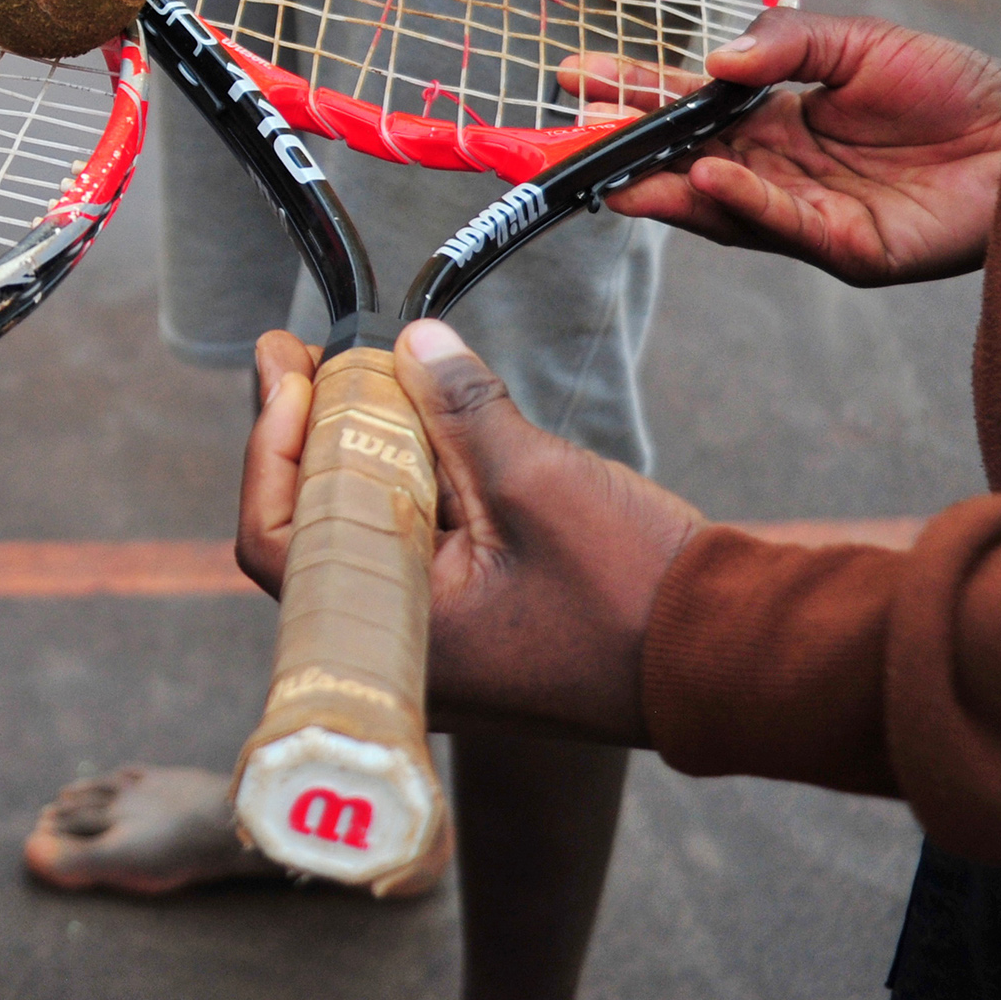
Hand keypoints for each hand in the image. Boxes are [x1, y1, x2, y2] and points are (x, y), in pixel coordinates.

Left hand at [235, 326, 703, 747]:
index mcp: (394, 634)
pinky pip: (418, 542)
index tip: (286, 367)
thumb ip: (460, 411)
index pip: (275, 539)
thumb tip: (410, 344)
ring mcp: (439, 640)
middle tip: (309, 353)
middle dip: (311, 433)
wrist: (731, 655)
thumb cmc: (638, 590)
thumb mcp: (536, 481)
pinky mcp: (477, 620)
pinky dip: (415, 480)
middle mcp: (401, 649)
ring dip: (365, 450)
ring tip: (372, 371)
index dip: (269, 447)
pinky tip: (430, 421)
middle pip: (314, 527)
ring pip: (367, 528)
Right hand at [559, 7, 1000, 285]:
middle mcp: (779, 173)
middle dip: (626, 160)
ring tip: (625, 175)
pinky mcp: (852, 248)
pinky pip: (786, 226)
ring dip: (670, 191)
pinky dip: (744, 201)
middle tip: (571, 149)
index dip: (629, 96)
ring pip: (723, 209)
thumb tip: (712, 61)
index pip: (684, 111)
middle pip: (685, 168)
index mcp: (773, 123)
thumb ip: (784, 43)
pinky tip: (711, 175)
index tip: (573, 78)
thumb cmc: (950, 84)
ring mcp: (810, 215)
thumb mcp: (855, 42)